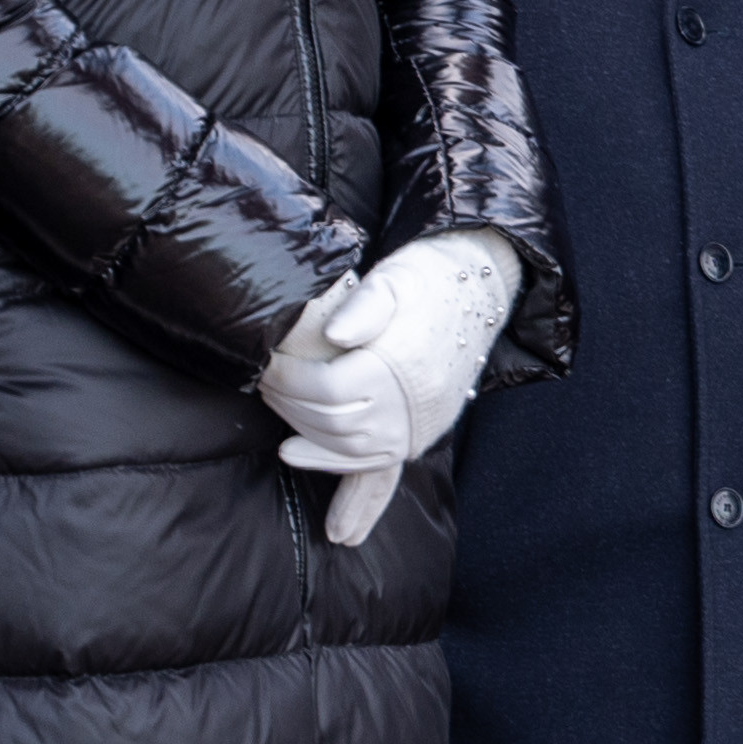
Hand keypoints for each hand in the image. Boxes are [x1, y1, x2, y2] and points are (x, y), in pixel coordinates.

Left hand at [260, 226, 524, 482]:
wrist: (479, 295)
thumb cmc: (429, 281)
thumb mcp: (395, 278)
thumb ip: (363, 305)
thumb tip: (333, 334)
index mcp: (402, 366)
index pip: (327, 388)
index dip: (288, 378)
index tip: (266, 361)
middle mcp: (411, 406)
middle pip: (331, 420)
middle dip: (287, 401)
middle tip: (264, 380)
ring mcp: (416, 428)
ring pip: (343, 444)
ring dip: (301, 427)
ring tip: (278, 401)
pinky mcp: (418, 436)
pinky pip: (368, 465)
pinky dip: (325, 461)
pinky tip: (292, 451)